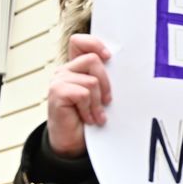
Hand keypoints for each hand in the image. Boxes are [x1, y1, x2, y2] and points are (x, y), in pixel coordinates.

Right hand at [47, 35, 112, 157]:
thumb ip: (105, 79)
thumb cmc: (90, 116)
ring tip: (96, 114)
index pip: (79, 42)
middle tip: (107, 101)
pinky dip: (90, 109)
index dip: (93, 43)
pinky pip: (83, 94)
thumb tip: (126, 66)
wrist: (74, 141)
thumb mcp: (101, 94)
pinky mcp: (56, 93)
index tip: (108, 56)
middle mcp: (66, 71)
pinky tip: (88, 118)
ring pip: (92, 80)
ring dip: (98, 102)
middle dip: (106, 83)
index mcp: (76, 67)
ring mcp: (59, 81)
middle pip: (93, 60)